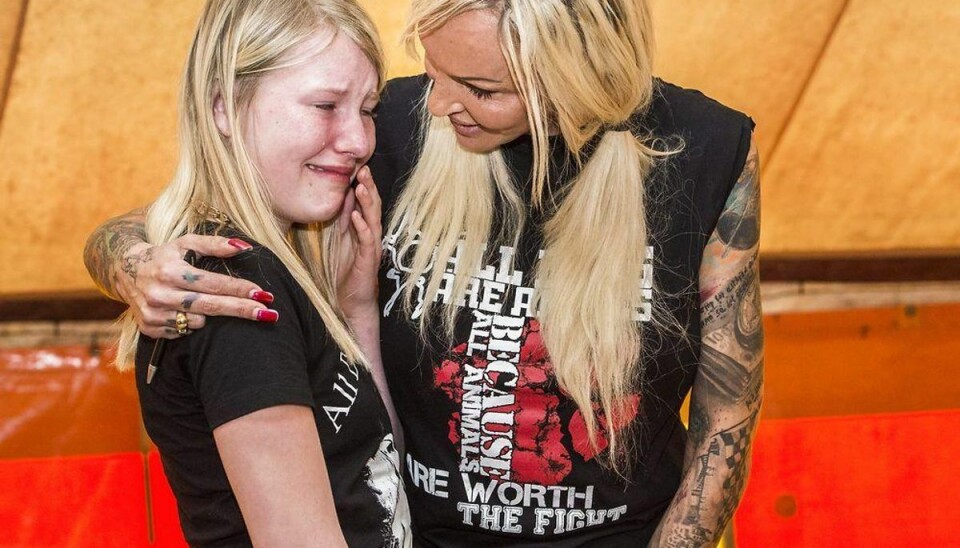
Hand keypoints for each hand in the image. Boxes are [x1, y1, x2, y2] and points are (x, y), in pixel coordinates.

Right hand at [118, 234, 276, 338]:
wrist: (124, 270)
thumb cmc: (165, 255)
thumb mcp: (186, 243)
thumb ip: (215, 244)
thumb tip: (244, 246)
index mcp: (171, 271)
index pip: (213, 283)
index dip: (240, 290)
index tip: (264, 295)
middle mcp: (160, 294)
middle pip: (211, 307)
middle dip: (242, 311)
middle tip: (269, 315)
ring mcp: (153, 314)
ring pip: (197, 322)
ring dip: (210, 315)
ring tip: (204, 301)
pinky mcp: (148, 329)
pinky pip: (182, 331)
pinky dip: (190, 322)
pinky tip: (185, 310)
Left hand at [336, 166, 382, 320]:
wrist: (352, 300)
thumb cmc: (347, 271)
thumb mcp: (342, 238)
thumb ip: (344, 218)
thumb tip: (345, 195)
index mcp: (364, 229)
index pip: (366, 203)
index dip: (364, 185)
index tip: (359, 167)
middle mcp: (371, 235)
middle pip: (372, 207)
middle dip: (369, 188)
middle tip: (364, 169)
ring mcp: (371, 247)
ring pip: (372, 220)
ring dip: (367, 203)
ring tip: (361, 186)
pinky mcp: (368, 260)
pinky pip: (367, 240)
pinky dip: (362, 227)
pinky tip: (356, 216)